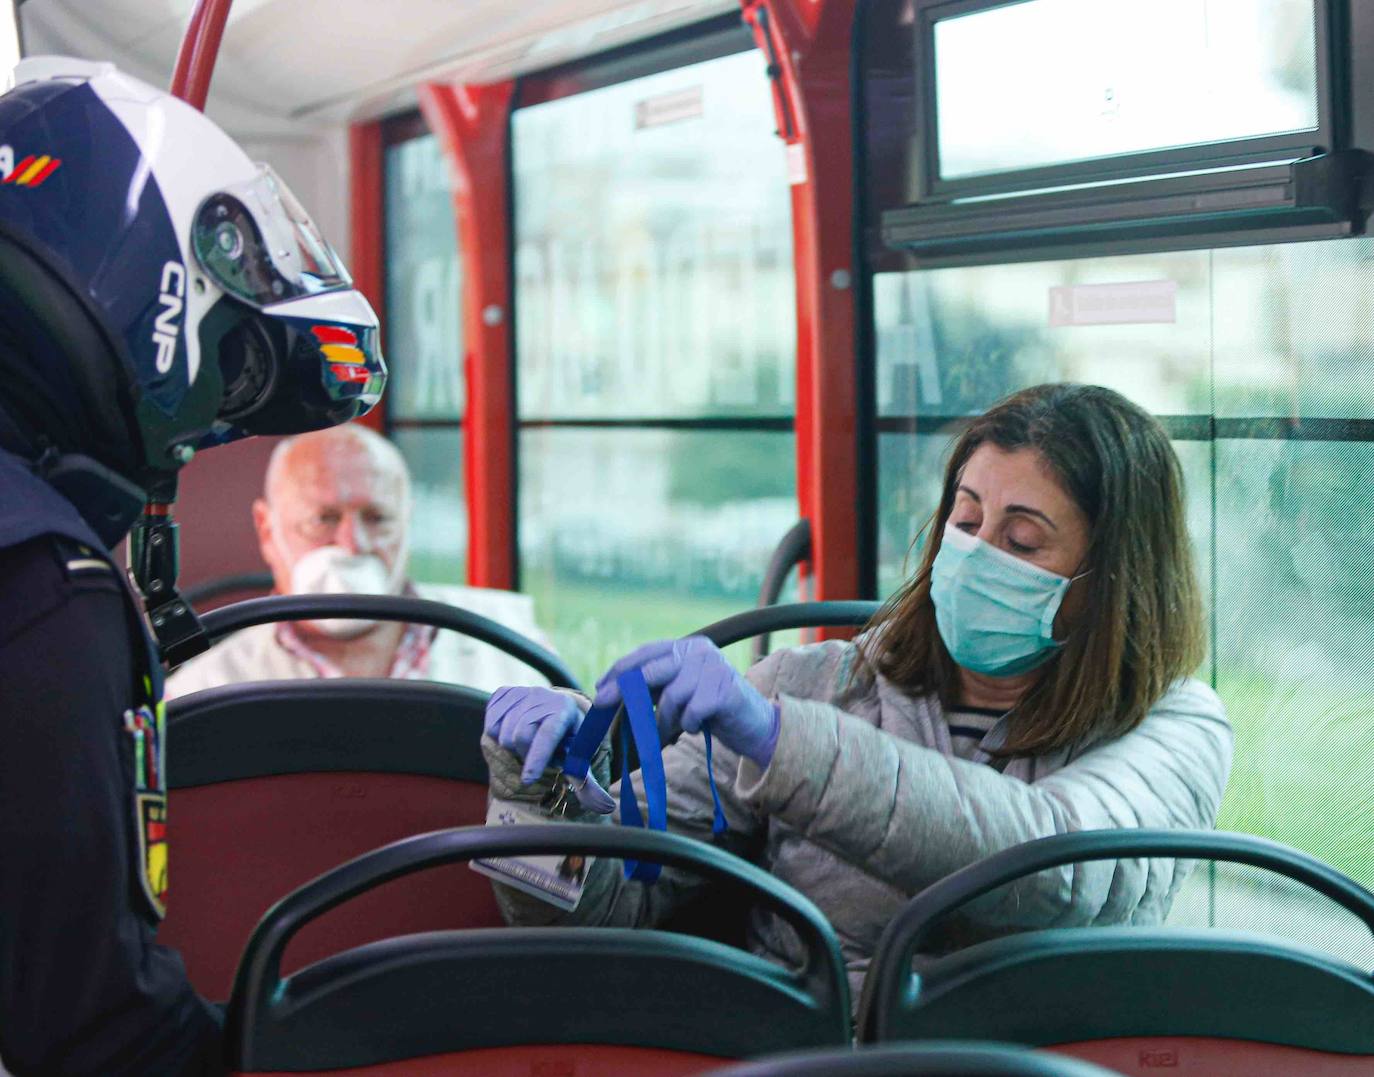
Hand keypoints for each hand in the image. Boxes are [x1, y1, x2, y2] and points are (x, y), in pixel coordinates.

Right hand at [483, 686, 585, 785]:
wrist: (554, 708)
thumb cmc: (566, 737)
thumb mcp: (578, 754)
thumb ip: (586, 780)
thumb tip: (604, 805)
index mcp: (564, 710)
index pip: (547, 736)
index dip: (536, 760)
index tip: (528, 779)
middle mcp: (543, 696)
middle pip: (519, 737)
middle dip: (524, 754)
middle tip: (534, 755)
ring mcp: (521, 692)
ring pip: (501, 733)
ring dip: (511, 747)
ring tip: (526, 742)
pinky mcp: (504, 692)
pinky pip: (490, 724)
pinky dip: (498, 735)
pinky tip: (512, 731)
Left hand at [594, 637, 779, 767]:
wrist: (755, 725)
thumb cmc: (713, 710)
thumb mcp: (682, 691)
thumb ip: (656, 686)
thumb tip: (615, 691)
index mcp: (688, 647)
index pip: (648, 653)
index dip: (622, 668)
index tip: (601, 685)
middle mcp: (700, 651)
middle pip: (653, 668)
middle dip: (624, 688)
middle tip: (603, 703)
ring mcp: (714, 668)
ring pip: (672, 695)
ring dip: (666, 719)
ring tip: (673, 728)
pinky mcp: (724, 689)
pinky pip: (691, 711)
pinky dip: (688, 724)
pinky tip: (696, 727)